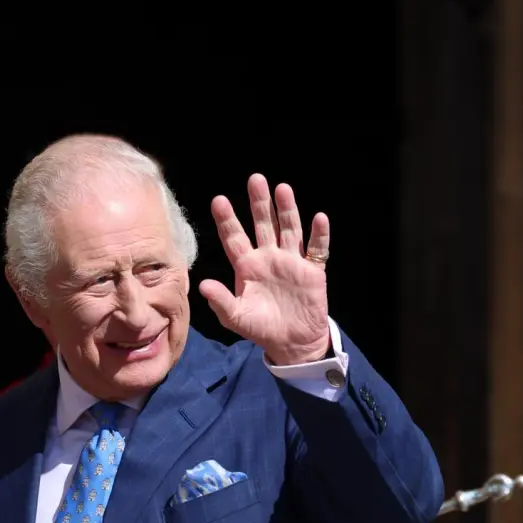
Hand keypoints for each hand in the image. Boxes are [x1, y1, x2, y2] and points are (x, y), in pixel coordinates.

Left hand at [199, 174, 331, 365]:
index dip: (227, 220)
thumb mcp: (236, 318)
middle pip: (262, 224)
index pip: (234, 237)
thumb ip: (221, 302)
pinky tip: (319, 219)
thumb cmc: (261, 329)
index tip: (218, 200)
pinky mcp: (312, 271)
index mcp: (247, 266)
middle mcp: (268, 258)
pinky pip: (317, 249)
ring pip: (289, 229)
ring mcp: (291, 262)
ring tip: (283, 189)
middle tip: (255, 180)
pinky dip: (319, 235)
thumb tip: (203, 285)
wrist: (291, 342)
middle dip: (259, 203)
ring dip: (286, 210)